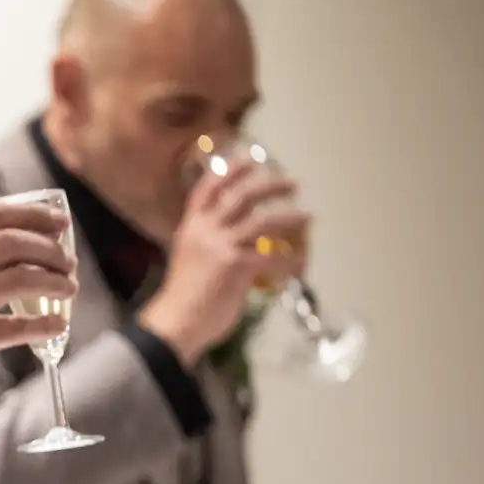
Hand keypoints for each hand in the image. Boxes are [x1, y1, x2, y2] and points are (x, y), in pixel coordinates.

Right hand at [0, 200, 77, 423]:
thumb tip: (9, 253)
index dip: (33, 215)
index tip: (59, 223)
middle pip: (13, 243)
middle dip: (50, 249)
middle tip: (67, 262)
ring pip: (22, 278)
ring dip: (55, 282)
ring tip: (68, 289)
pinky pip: (18, 326)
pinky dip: (45, 325)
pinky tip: (58, 326)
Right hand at [140, 160, 310, 365]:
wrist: (175, 324)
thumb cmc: (183, 300)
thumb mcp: (191, 262)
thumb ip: (213, 248)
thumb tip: (241, 248)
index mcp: (190, 229)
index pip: (207, 191)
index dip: (229, 172)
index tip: (249, 159)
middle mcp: (204, 232)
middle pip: (240, 197)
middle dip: (270, 186)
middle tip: (291, 184)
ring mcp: (219, 247)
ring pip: (262, 221)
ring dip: (290, 216)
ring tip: (308, 216)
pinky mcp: (235, 266)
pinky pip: (271, 259)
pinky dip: (290, 261)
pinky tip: (301, 263)